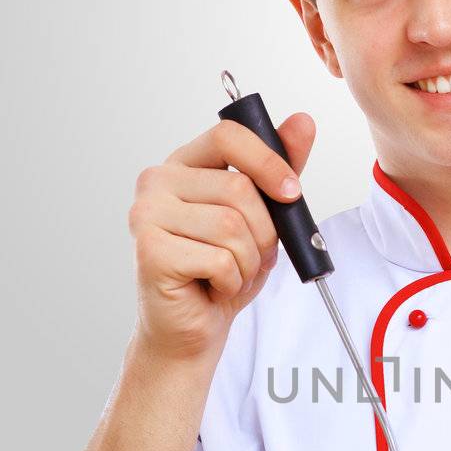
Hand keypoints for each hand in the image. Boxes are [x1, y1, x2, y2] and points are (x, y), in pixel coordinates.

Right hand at [128, 113, 316, 361]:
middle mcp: (157, 181)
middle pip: (238, 189)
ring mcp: (146, 214)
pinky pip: (219, 260)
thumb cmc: (222, 271)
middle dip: (263, 232)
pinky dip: (231, 282)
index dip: (269, 162)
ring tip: (229, 274)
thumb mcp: (262, 216)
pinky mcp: (149, 250)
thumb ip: (280, 169)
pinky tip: (213, 287)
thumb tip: (303, 121)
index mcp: (184, 164)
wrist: (192, 328)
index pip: (229, 136)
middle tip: (249, 255)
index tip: (292, 193)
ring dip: (247, 262)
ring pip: (232, 228)